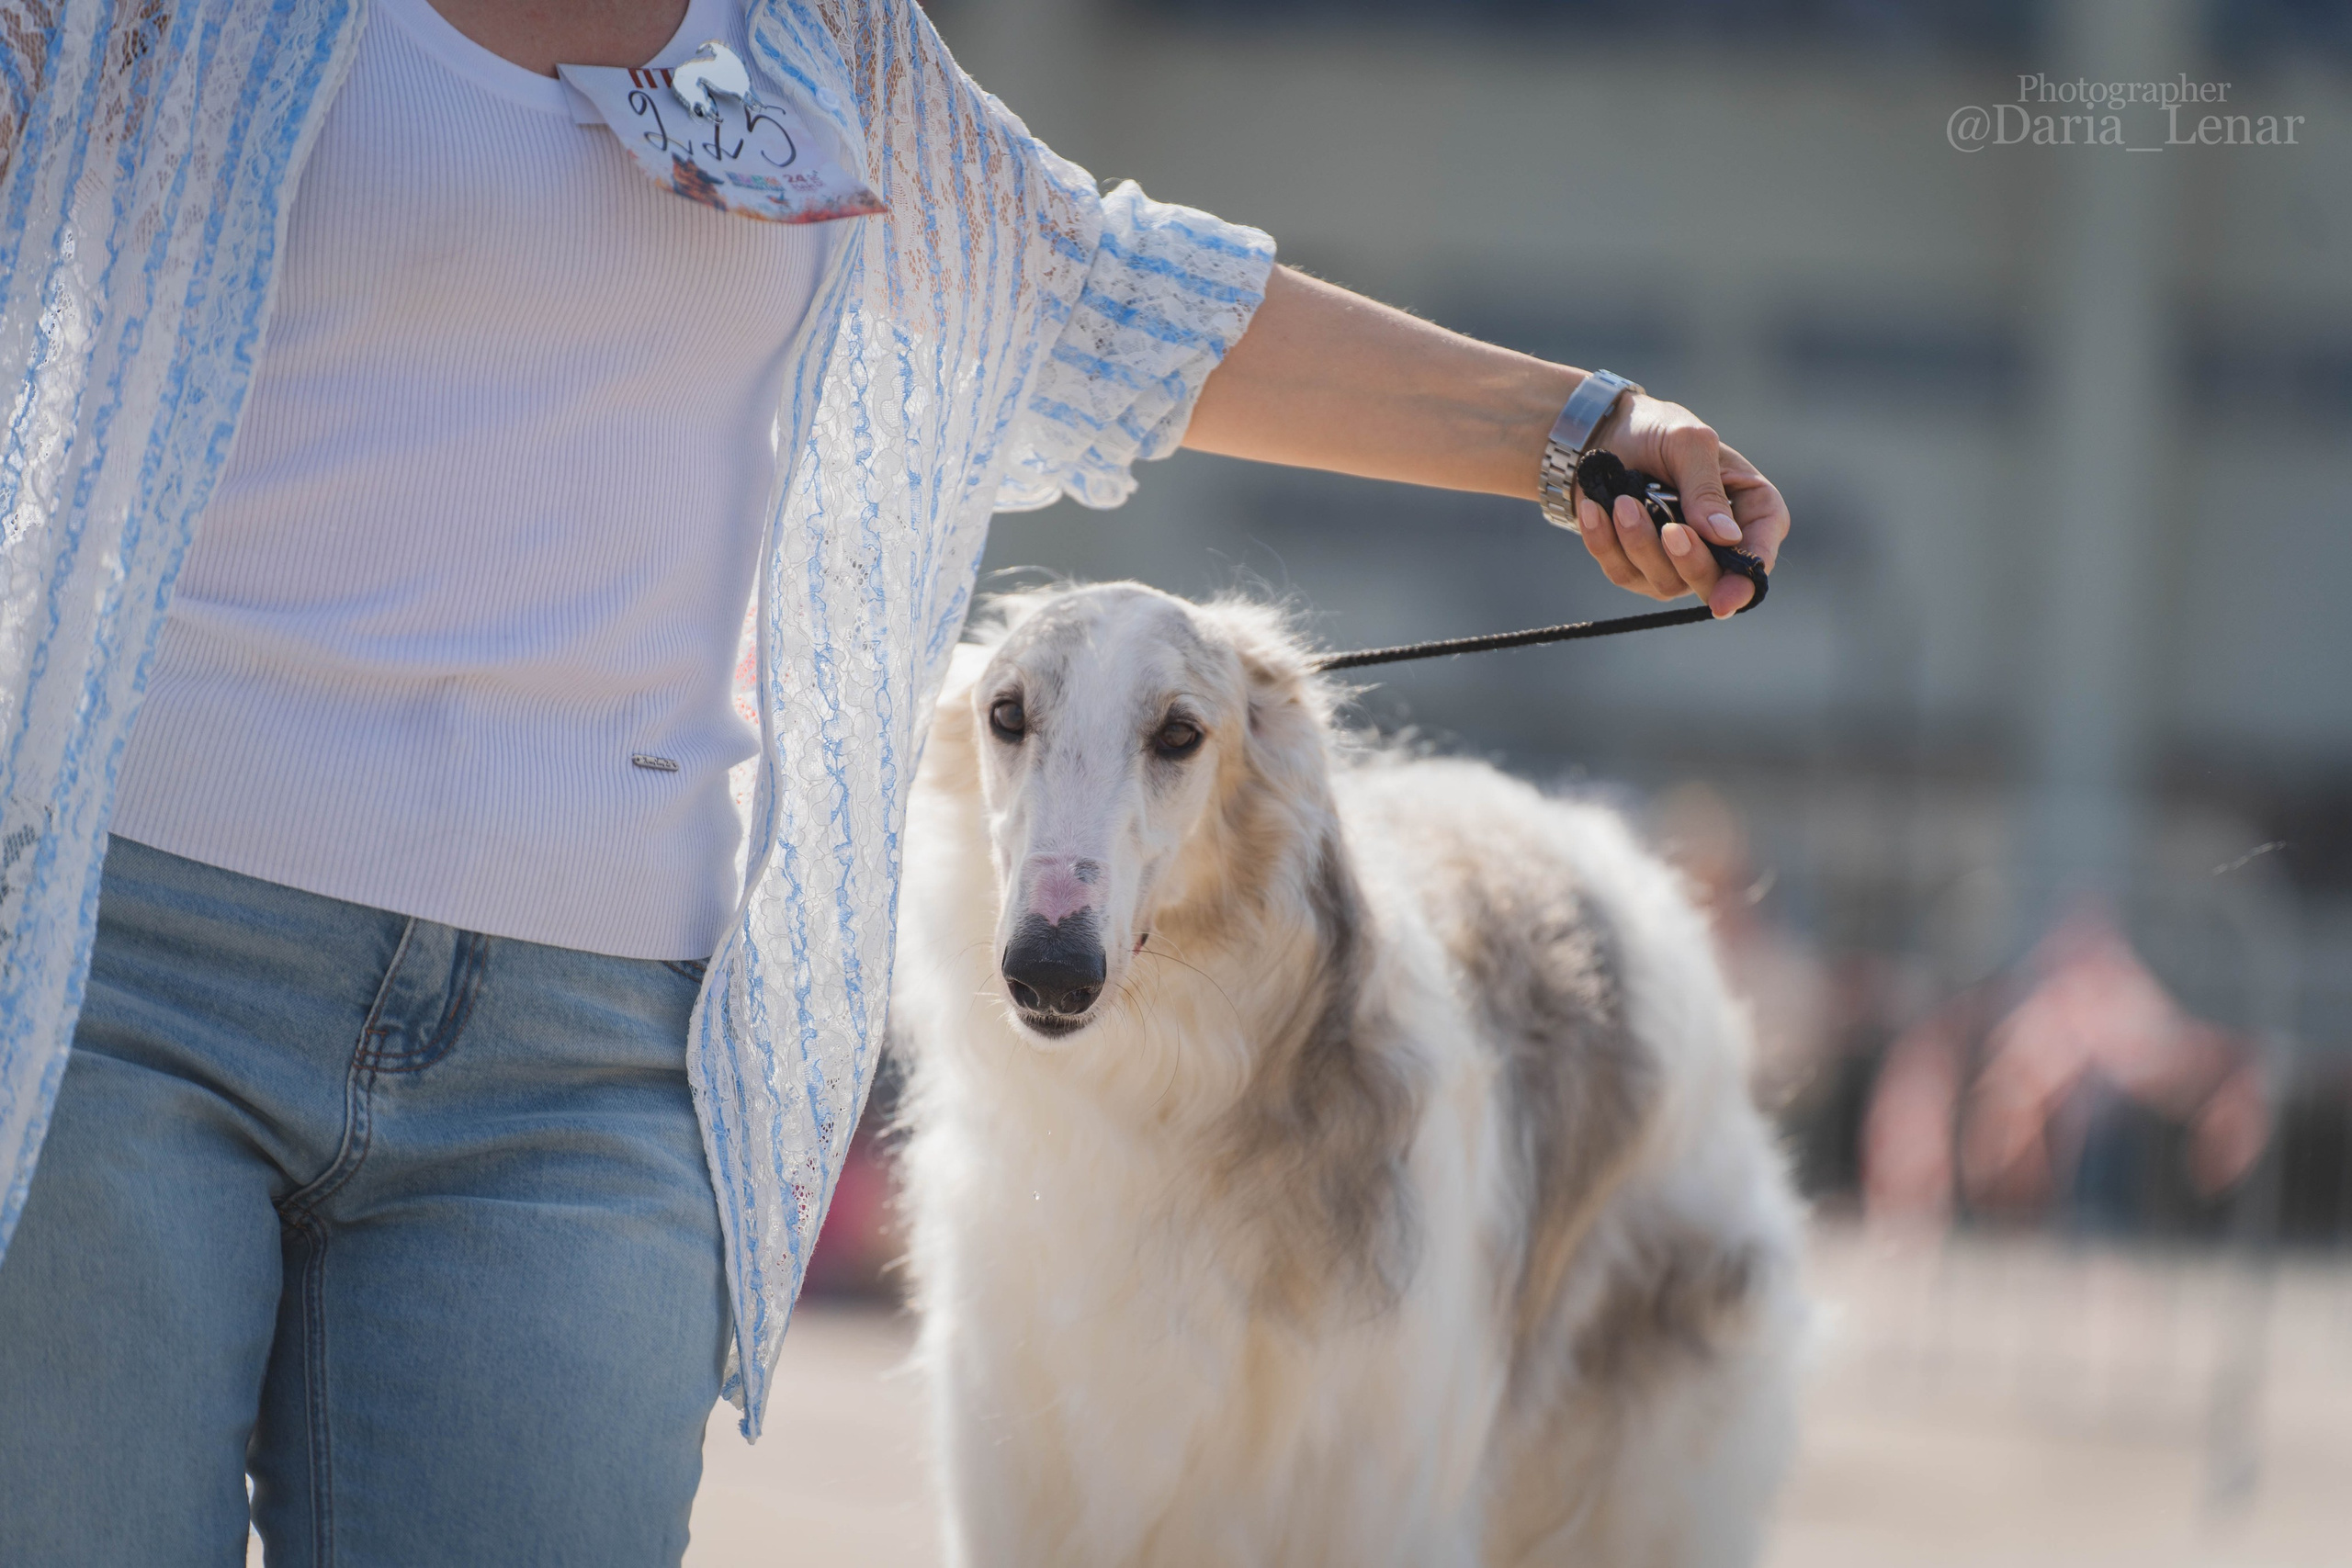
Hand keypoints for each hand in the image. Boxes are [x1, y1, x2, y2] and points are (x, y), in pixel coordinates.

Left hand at [1571, 393, 1789, 618]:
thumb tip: (1726, 538)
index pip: (1759, 552)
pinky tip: (1595, 511)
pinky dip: (1606, 543)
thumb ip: (1706, 488)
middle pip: (1712, 580)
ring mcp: (1676, 562)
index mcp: (1750, 509)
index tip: (1725, 600)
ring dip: (1640, 543)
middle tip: (1670, 530)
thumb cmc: (1656, 431)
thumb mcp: (1687, 442)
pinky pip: (1623, 573)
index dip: (1747, 579)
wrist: (1601, 435)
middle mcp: (1718, 545)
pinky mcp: (1637, 567)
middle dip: (1689, 562)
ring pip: (1665, 582)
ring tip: (1621, 502)